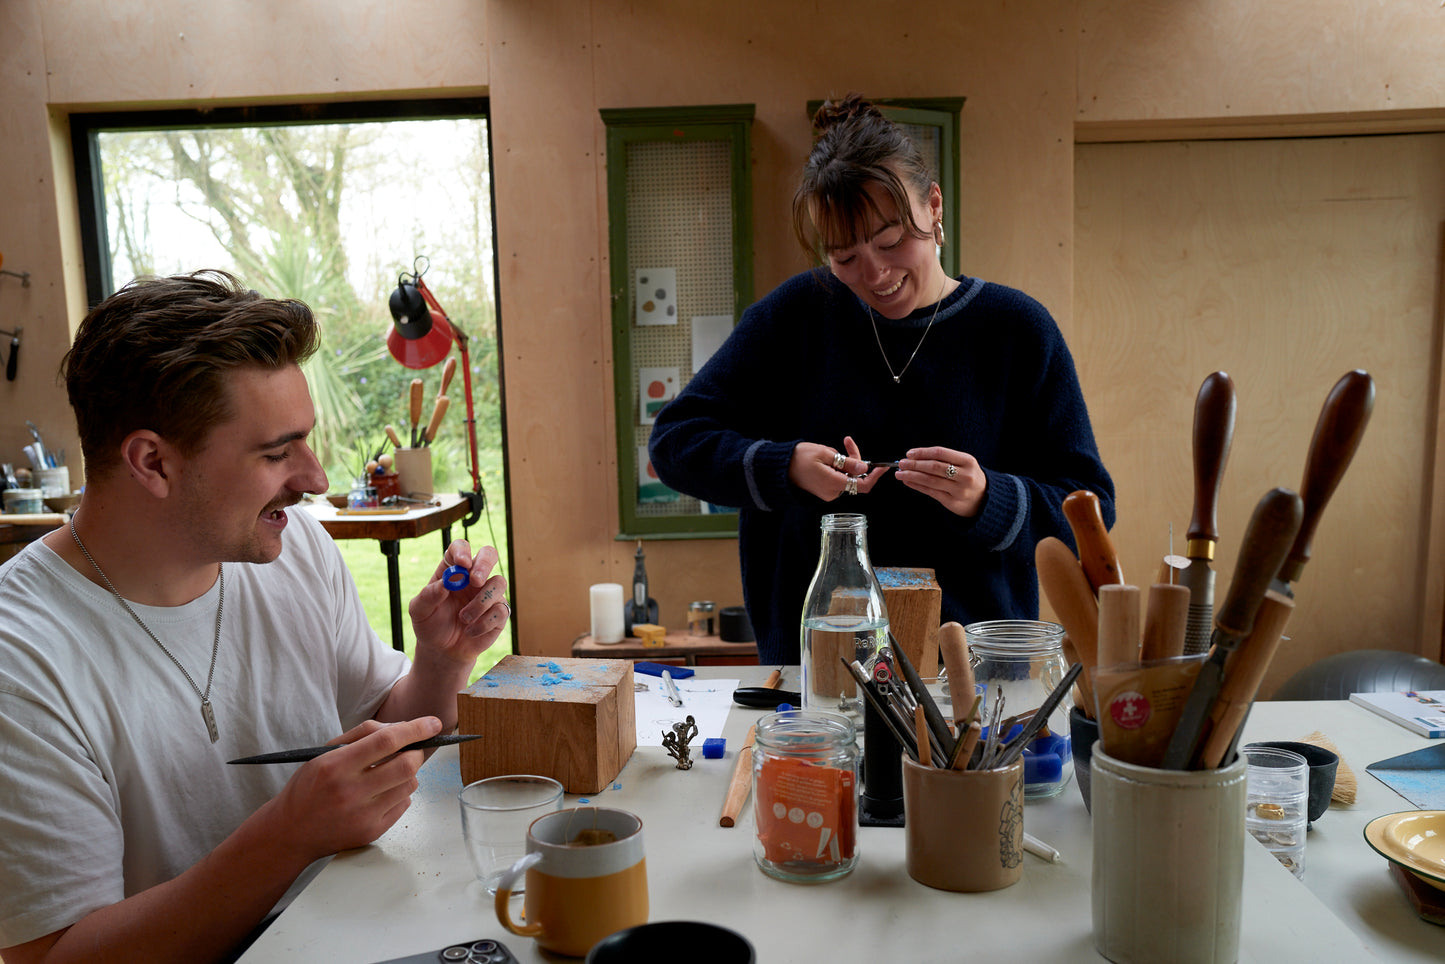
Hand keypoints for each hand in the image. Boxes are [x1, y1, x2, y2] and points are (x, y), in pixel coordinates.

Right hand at [265, 716, 442, 859]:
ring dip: (408, 773)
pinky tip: (381, 793)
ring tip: (389, 773)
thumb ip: (362, 735)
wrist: (290, 832)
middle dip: (417, 752)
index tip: (433, 723)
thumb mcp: (325, 753)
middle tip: (412, 749)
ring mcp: (363, 815)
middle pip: (406, 765)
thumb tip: (401, 727)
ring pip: (409, 785)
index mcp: (336, 766)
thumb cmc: (309, 787)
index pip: (386, 741)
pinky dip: (399, 793)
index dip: (415, 729)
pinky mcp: (372, 832)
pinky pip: (403, 805)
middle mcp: (351, 792)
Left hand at [408, 541, 509, 672]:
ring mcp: (489, 593)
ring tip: (463, 619)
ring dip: (480, 603)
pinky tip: (471, 631)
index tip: (462, 563)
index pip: (461, 548)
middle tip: (475, 580)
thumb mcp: (419, 611)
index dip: (463, 551)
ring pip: (499, 583)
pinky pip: (501, 610)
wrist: (443, 650)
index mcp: (453, 570)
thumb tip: (445, 584)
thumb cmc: (430, 625)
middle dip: (484, 564)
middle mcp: (473, 577)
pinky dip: (484, 623)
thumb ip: (428, 595)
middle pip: (489, 555)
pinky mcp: (500, 611)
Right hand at [787, 436, 889, 500]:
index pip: (863, 485)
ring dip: (844, 462)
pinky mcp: (824, 489)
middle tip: (847, 442)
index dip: (875, 475)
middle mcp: (833, 492)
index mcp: (834, 484)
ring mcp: (828, 492)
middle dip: (854, 460)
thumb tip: (864, 467)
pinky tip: (826, 458)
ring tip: (829, 450)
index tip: (882, 466)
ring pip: (847, 476)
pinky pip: (838, 478)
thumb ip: (847, 462)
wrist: (780, 467)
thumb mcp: (825, 454)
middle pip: (855, 477)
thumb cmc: (799, 458)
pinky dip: (837, 467)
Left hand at [897, 446, 986, 515]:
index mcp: (968, 461)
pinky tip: (908, 482)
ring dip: (912, 476)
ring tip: (900, 473)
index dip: (923, 452)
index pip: (940, 452)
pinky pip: (930, 492)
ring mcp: (959, 490)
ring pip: (930, 480)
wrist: (984, 499)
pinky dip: (917, 486)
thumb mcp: (964, 464)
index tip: (909, 453)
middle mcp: (965, 475)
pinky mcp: (952, 502)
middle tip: (901, 463)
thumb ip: (943, 459)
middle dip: (914, 464)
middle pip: (934, 467)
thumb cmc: (968, 477)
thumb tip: (914, 456)